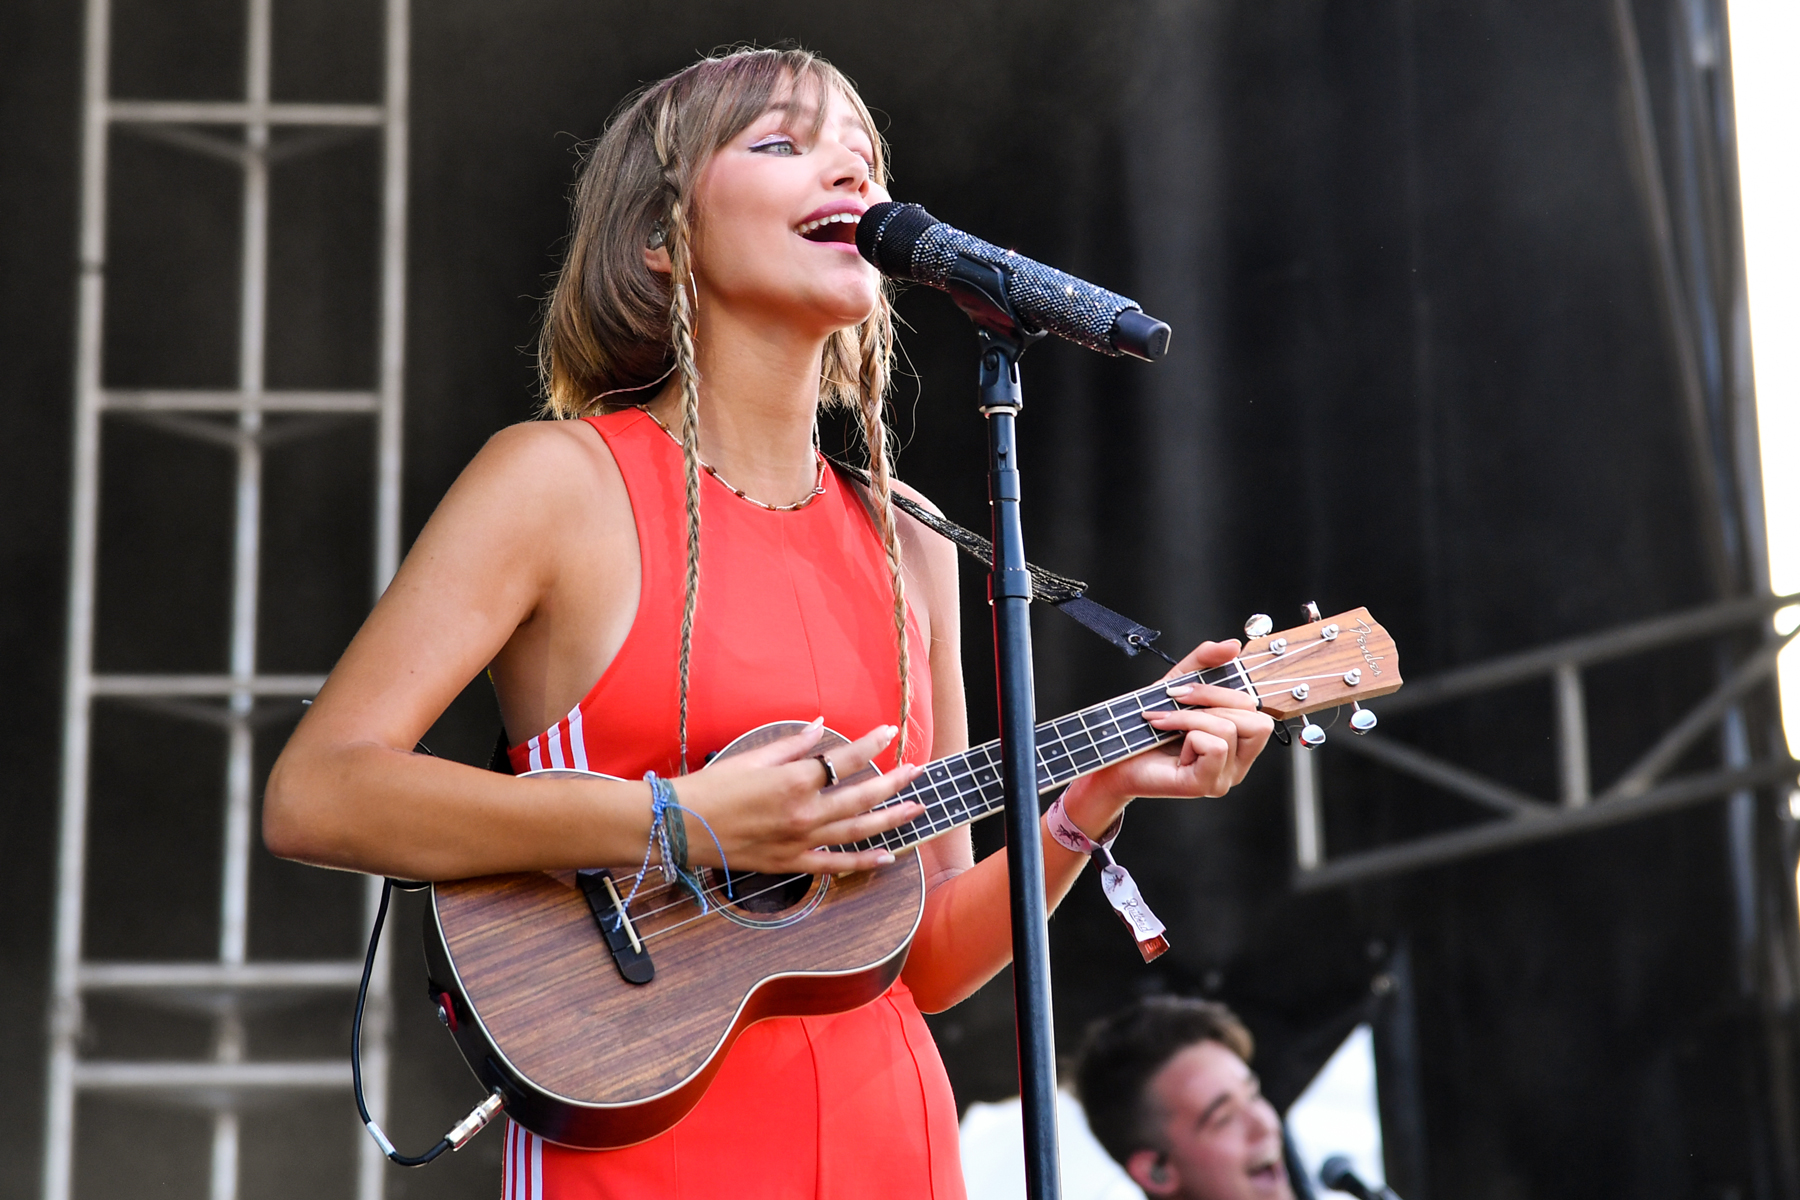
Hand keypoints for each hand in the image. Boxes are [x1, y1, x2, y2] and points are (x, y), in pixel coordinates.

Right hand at [670, 719, 924, 874]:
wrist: (678, 827)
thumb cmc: (709, 787)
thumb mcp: (752, 757)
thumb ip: (793, 744)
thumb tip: (821, 726)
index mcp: (793, 782)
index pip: (844, 759)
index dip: (871, 744)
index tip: (890, 732)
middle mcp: (802, 814)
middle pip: (860, 797)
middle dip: (893, 783)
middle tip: (917, 771)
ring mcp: (798, 842)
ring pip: (856, 832)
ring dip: (890, 820)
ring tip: (915, 809)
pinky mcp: (789, 863)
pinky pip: (835, 866)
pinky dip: (863, 863)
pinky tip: (887, 857)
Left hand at [1061, 640, 1274, 836]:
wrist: (1114, 757)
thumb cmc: (1147, 729)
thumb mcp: (1177, 685)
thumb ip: (1204, 662)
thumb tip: (1233, 645)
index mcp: (1237, 743)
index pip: (1255, 708)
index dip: (1223, 690)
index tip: (1185, 689)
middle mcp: (1237, 764)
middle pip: (1253, 717)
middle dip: (1209, 700)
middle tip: (1175, 702)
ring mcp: (1224, 778)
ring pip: (1230, 728)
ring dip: (1190, 717)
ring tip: (1164, 722)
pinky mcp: (1206, 785)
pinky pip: (1215, 746)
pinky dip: (1187, 733)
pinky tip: (1167, 738)